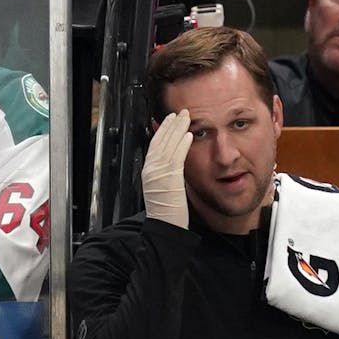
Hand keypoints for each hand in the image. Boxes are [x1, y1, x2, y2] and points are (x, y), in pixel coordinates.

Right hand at [141, 109, 192, 228]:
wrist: (164, 224)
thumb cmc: (167, 212)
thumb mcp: (165, 189)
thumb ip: (168, 173)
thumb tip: (174, 163)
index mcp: (149, 172)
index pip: (155, 145)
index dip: (162, 131)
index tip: (170, 120)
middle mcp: (151, 170)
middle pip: (160, 141)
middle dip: (171, 125)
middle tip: (180, 113)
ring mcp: (159, 173)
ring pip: (168, 145)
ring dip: (178, 129)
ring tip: (186, 118)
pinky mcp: (169, 177)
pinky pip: (177, 156)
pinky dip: (182, 144)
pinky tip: (189, 135)